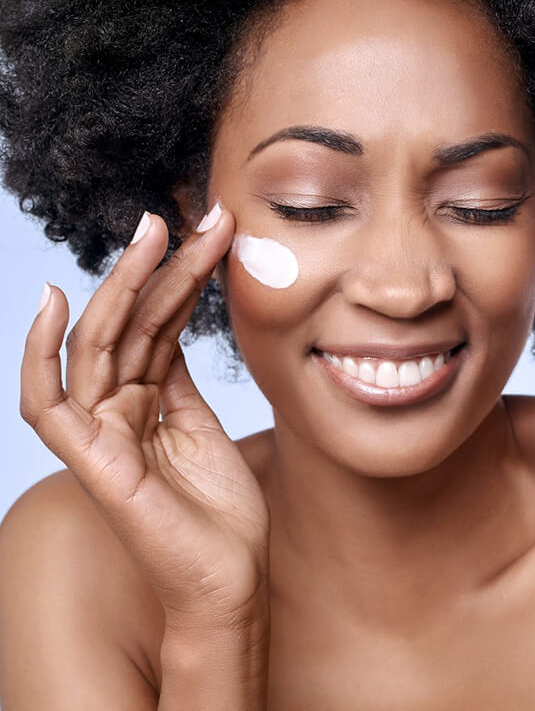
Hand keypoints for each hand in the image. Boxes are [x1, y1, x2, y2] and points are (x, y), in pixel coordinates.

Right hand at [20, 205, 269, 629]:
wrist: (230, 578)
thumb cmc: (221, 511)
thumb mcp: (201, 427)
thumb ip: (175, 379)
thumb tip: (173, 328)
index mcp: (145, 401)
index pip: (158, 325)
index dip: (180, 278)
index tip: (210, 234)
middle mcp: (116, 410)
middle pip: (131, 324)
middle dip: (158, 268)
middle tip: (188, 218)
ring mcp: (99, 433)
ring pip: (100, 345)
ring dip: (124, 285)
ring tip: (153, 233)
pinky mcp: (90, 460)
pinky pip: (48, 402)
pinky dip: (42, 352)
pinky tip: (56, 301)